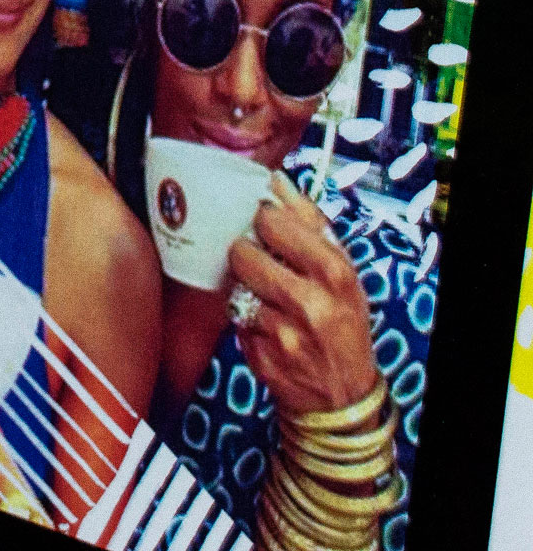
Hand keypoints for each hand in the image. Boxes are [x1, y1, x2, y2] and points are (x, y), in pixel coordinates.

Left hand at [225, 174, 380, 416]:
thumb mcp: (341, 273)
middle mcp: (311, 304)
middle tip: (259, 260)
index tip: (264, 223)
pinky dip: (243, 319)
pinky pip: (233, 319)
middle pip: (243, 251)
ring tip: (265, 296)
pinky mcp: (261, 357)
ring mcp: (284, 334)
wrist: (343, 397)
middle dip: (245, 252)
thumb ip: (309, 224)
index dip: (262, 218)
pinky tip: (264, 326)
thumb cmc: (340, 322)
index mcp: (335, 275)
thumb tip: (276, 179)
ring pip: (234, 285)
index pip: (276, 221)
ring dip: (243, 288)